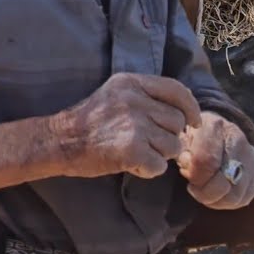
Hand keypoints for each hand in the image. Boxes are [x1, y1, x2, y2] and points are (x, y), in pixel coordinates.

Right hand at [53, 73, 201, 179]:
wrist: (59, 140)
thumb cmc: (89, 120)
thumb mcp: (116, 93)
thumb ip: (147, 96)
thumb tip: (184, 112)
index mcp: (133, 83)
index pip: (177, 91)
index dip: (191, 108)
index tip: (194, 122)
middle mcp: (136, 101)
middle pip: (177, 122)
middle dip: (168, 136)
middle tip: (147, 143)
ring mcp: (134, 125)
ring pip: (172, 145)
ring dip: (159, 154)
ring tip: (137, 153)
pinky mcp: (132, 150)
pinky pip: (159, 165)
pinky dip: (148, 170)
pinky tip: (132, 165)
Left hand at [175, 113, 253, 209]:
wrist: (219, 131)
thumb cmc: (196, 138)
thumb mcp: (182, 139)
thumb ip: (182, 152)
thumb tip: (188, 166)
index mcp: (214, 126)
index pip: (207, 161)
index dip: (195, 176)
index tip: (188, 178)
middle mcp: (237, 139)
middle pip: (223, 182)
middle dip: (204, 193)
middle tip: (194, 188)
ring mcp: (252, 155)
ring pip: (234, 195)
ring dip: (215, 200)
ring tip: (205, 191)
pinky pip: (244, 198)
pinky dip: (227, 202)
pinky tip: (217, 193)